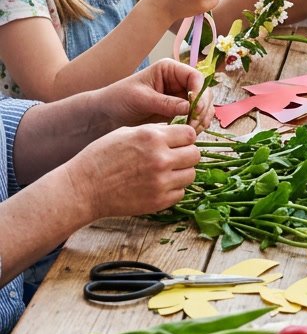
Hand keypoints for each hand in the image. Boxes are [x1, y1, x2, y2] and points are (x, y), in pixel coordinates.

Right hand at [72, 123, 199, 218]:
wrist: (84, 188)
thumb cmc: (101, 157)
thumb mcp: (127, 133)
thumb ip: (154, 132)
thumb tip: (175, 132)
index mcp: (153, 137)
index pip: (190, 134)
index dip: (185, 137)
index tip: (178, 141)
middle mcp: (161, 159)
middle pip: (195, 154)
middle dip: (186, 154)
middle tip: (174, 157)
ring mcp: (161, 182)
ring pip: (191, 175)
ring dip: (182, 172)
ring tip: (165, 172)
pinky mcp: (159, 202)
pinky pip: (180, 193)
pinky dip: (173, 189)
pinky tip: (158, 185)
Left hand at [93, 61, 213, 133]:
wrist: (106, 115)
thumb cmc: (119, 99)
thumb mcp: (140, 98)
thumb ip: (164, 102)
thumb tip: (188, 107)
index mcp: (170, 70)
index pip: (195, 78)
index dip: (199, 93)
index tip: (194, 110)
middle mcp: (178, 82)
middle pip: (203, 93)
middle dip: (202, 109)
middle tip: (193, 126)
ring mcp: (180, 99)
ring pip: (203, 107)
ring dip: (201, 120)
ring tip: (191, 133)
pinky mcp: (178, 114)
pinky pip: (194, 119)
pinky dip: (195, 126)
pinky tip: (188, 135)